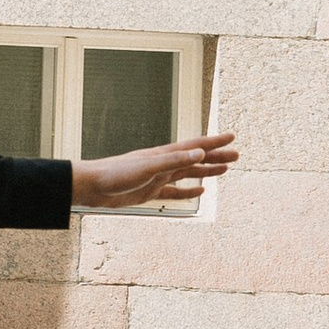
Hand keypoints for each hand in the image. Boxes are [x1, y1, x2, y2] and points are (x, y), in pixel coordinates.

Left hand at [70, 131, 237, 212]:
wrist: (91, 187)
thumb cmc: (115, 174)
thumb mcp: (147, 168)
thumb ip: (173, 161)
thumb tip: (199, 153)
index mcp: (163, 154)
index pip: (194, 146)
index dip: (214, 142)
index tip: (232, 137)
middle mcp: (162, 164)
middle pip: (195, 159)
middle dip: (216, 156)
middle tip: (237, 155)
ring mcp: (157, 177)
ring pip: (188, 173)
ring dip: (207, 171)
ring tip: (225, 170)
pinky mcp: (150, 191)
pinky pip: (175, 191)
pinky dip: (189, 191)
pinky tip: (200, 191)